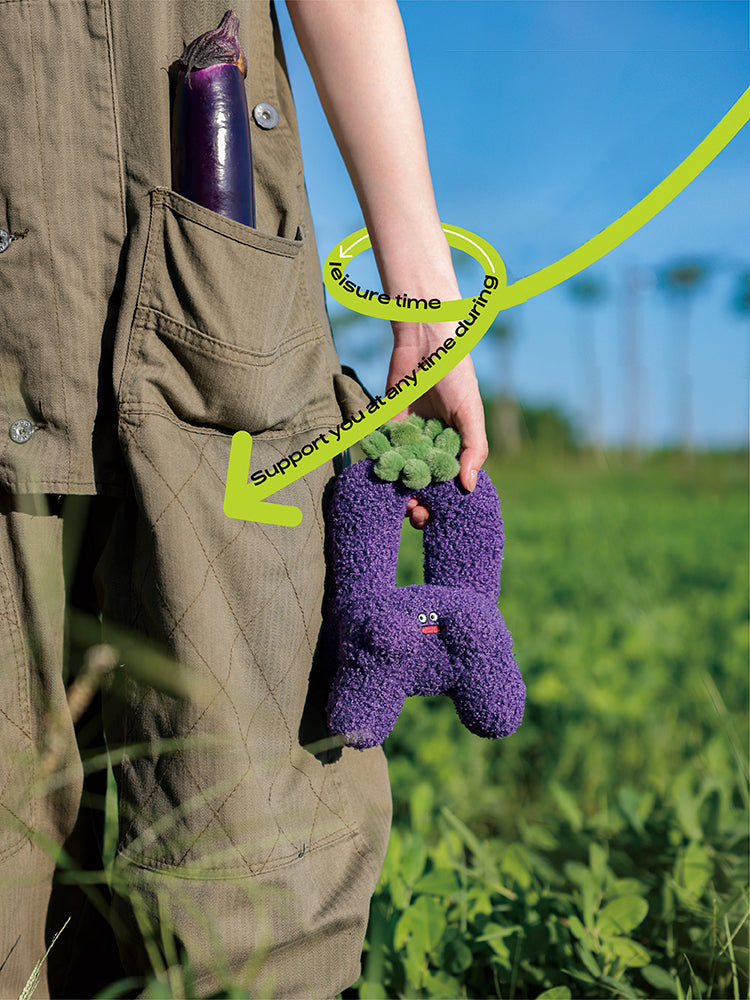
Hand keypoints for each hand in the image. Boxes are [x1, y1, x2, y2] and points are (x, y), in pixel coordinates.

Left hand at [387, 321, 488, 528]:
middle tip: (413, 514)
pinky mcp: (386, 425)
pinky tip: (379, 481)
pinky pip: (381, 450)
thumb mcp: (471, 414)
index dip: (442, 501)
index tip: (435, 516)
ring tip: (396, 504)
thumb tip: (469, 488)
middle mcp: (431, 445)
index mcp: (454, 446)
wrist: (425, 341)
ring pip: (400, 472)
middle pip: (422, 482)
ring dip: (397, 490)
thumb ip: (473, 450)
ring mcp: (408, 437)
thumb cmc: (456, 376)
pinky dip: (378, 466)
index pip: (447, 482)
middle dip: (417, 501)